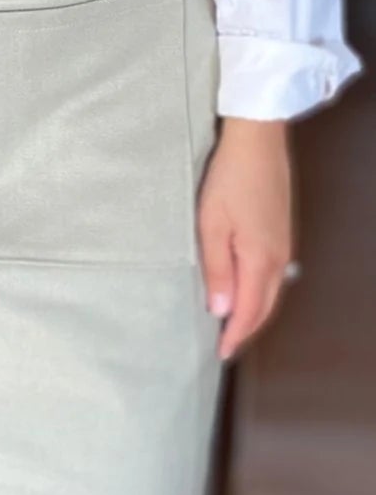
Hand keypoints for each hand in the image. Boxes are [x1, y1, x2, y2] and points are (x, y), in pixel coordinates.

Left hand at [197, 118, 294, 359]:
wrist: (257, 141)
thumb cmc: (228, 179)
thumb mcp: (211, 223)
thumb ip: (216, 268)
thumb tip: (221, 310)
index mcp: (259, 259)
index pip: (249, 311)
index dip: (235, 334)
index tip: (220, 353)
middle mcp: (278, 258)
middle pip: (265, 305)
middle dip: (246, 327)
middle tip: (225, 343)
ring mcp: (283, 244)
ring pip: (271, 290)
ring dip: (254, 310)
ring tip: (233, 322)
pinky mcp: (282, 231)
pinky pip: (273, 274)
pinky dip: (260, 290)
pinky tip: (246, 288)